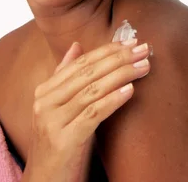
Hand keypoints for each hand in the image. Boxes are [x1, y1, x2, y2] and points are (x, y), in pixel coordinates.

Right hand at [24, 38, 150, 181]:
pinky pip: (93, 114)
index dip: (106, 50)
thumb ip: (65, 77)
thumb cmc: (58, 145)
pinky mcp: (64, 140)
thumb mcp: (60, 109)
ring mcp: (52, 121)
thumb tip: (76, 46)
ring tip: (143, 67)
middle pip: (87, 73)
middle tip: (142, 49)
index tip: (129, 42)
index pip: (80, 63)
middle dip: (118, 58)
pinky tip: (130, 91)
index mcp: (44, 91)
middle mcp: (45, 103)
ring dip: (121, 75)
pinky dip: (112, 100)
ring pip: (92, 90)